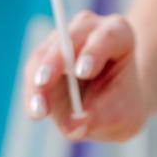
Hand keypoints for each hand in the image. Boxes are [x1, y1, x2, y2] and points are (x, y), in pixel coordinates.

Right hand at [25, 11, 147, 141]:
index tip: (83, 72)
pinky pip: (34, 72)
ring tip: (39, 110)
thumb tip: (73, 127)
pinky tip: (36, 112)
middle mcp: (91, 29)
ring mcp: (64, 38)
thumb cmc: (122, 105)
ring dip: (37, 82)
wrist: (112, 104)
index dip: (93, 52)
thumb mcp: (122, 115)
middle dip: (54, 62)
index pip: (107, 37)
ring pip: (45, 55)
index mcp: (120, 35)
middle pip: (69, 40)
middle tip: (43, 83)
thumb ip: (102, 118)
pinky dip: (34, 93)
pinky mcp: (45, 54)